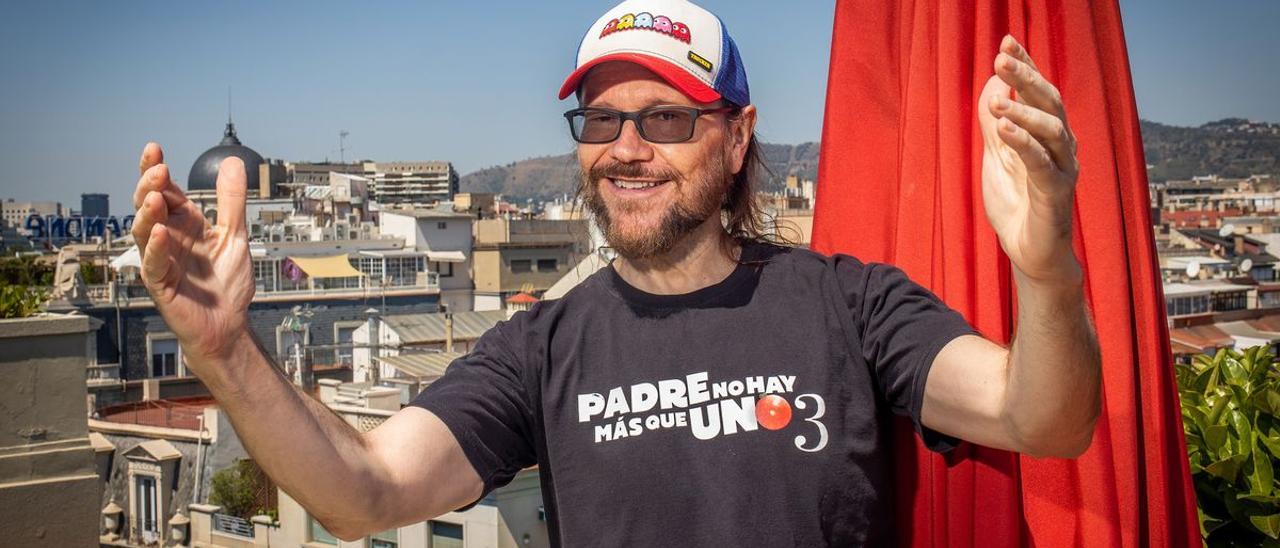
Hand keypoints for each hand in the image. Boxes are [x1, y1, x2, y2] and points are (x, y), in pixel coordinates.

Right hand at [131, 143, 254, 367]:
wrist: (229, 323)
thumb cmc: (226, 282)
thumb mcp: (234, 235)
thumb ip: (231, 201)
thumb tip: (231, 162)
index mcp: (184, 224)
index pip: (166, 191)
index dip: (157, 170)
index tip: (155, 149)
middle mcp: (168, 238)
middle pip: (148, 205)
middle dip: (149, 186)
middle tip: (158, 170)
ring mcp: (161, 259)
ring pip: (143, 231)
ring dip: (147, 213)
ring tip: (155, 198)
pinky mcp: (161, 284)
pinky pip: (154, 263)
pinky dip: (156, 247)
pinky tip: (159, 232)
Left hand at [979, 35, 1081, 285]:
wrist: (1030, 253)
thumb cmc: (1017, 204)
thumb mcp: (997, 158)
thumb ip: (995, 125)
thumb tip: (992, 87)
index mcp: (1047, 135)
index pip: (1039, 92)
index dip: (1026, 66)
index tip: (1007, 42)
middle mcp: (1062, 147)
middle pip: (1050, 102)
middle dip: (1027, 78)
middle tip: (1002, 58)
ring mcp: (1063, 169)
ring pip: (1053, 129)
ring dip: (1025, 110)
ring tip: (999, 101)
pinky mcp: (1056, 194)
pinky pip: (1043, 164)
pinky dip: (1024, 143)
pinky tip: (1004, 128)